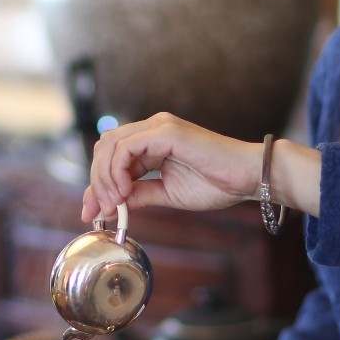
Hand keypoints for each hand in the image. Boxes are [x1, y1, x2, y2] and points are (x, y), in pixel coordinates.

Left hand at [82, 113, 258, 223]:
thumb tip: (109, 206)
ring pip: (110, 145)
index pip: (111, 156)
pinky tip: (124, 192)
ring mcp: (158, 127)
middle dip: (95, 181)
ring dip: (104, 177)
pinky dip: (117, 171)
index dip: (96, 184)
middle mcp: (152, 128)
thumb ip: (138, 195)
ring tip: (114, 203)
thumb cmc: (216, 184)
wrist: (247, 178)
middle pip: (105, 147)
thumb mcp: (167, 193)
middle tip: (98, 211)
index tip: (91, 213)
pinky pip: (126, 147)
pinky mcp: (166, 131)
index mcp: (152, 141)